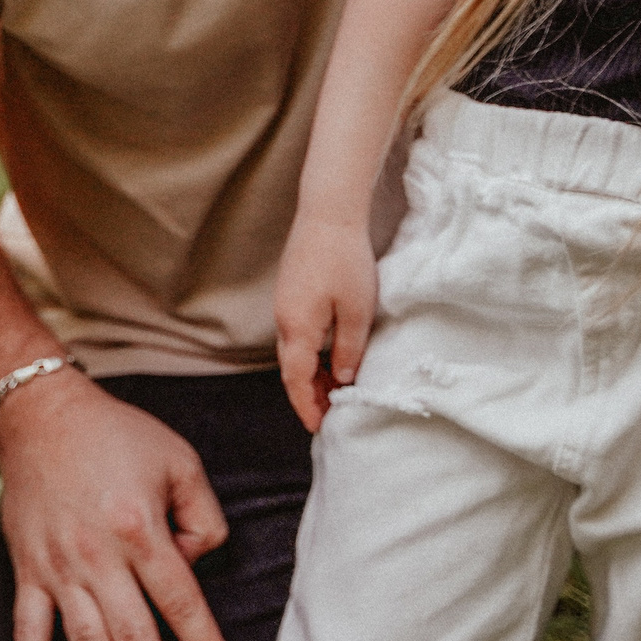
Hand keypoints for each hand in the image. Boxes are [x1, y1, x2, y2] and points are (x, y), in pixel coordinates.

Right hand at [0, 368, 234, 640]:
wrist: (41, 416)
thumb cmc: (118, 436)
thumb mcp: (180, 461)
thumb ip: (202, 518)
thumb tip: (194, 568)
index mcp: (139, 528)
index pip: (179, 601)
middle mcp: (97, 555)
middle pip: (133, 638)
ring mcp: (58, 568)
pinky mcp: (28, 570)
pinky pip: (29, 632)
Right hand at [273, 210, 377, 433]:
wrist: (328, 212)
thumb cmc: (344, 260)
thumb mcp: (356, 312)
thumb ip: (349, 350)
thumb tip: (344, 379)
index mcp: (297, 328)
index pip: (296, 380)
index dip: (307, 407)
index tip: (319, 428)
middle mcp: (284, 319)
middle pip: (292, 369)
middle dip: (310, 396)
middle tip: (332, 415)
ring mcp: (285, 304)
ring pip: (295, 351)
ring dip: (312, 374)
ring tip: (336, 390)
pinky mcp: (291, 291)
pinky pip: (298, 334)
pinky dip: (311, 354)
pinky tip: (330, 356)